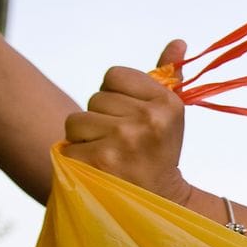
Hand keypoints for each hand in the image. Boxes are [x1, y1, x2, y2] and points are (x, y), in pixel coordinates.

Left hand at [63, 40, 190, 203]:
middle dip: (101, 119)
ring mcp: (123, 140)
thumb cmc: (160, 154)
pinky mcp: (98, 161)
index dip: (117, 96)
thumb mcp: (170, 115)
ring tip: (109, 157)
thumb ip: (169, 77)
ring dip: (86, 139)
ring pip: (77, 121)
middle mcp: (147, 119)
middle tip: (122, 145)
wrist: (160, 204)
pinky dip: (77, 159)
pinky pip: (68, 146)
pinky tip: (98, 171)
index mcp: (166, 103)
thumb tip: (178, 42)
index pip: (114, 75)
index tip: (131, 119)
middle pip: (95, 98)